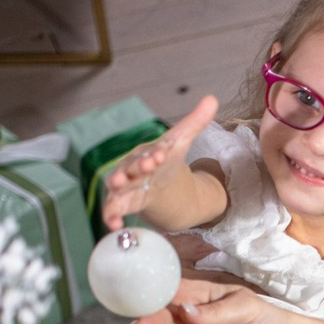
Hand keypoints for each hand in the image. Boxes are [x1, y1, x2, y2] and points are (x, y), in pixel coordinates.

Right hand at [100, 94, 218, 230]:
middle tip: (134, 172)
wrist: (159, 184)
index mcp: (147, 153)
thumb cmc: (166, 161)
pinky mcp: (123, 203)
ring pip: (117, 189)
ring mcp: (126, 186)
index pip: (149, 152)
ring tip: (115, 196)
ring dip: (116, 192)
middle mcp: (132, 168)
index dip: (153, 154)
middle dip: (132, 170)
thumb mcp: (181, 143)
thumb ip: (195, 122)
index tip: (160, 155)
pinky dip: (111, 217)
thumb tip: (212, 98)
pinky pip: (113, 210)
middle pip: (130, 168)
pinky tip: (114, 225)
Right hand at [131, 279, 291, 323]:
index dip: (156, 294)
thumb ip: (217, 312)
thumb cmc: (262, 320)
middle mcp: (189, 321)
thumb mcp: (246, 308)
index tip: (143, 299)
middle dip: (149, 322)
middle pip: (163, 319)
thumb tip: (187, 312)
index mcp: (199, 298)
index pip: (172, 292)